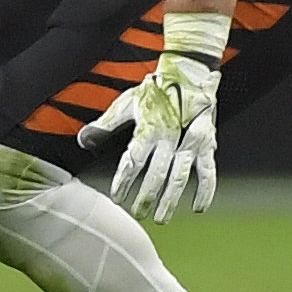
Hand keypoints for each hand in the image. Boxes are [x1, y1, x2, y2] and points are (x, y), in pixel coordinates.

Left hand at [77, 52, 220, 222]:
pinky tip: (197, 207)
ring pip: (180, 176)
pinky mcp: (207, 143)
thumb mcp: (126, 104)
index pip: (133, 161)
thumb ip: (105, 124)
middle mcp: (169, 137)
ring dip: (170, 200)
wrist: (189, 74)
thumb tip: (83, 140)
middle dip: (146, 197)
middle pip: (156, 173)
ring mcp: (190, 141)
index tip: (117, 197)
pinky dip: (205, 190)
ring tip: (161, 218)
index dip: (124, 181)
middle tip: (138, 214)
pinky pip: (207, 170)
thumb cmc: (155, 90)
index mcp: (148, 128)